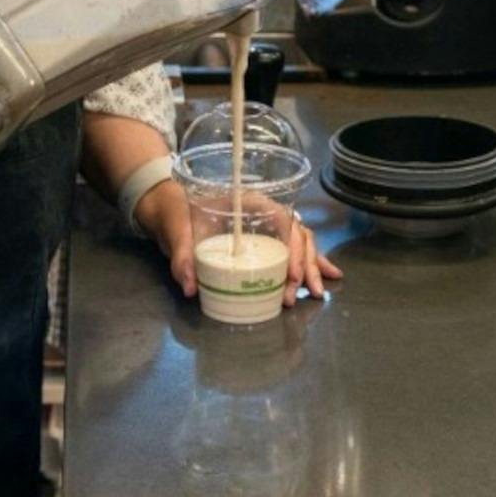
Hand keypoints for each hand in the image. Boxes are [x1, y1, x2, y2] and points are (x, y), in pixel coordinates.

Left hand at [134, 180, 343, 306]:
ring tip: (316, 293)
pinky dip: (310, 264)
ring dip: (311, 267)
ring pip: (300, 243)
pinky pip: (293, 251)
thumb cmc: (177, 214)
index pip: (281, 219)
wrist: (170, 211)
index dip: (292, 246)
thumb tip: (190, 287)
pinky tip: (325, 279)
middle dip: (305, 264)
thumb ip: (182, 257)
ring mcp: (265, 227)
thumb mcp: (177, 231)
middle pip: (296, 234)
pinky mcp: (263, 241)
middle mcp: (263, 213)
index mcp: (248, 202)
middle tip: (302, 293)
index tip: (292, 275)